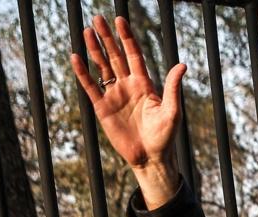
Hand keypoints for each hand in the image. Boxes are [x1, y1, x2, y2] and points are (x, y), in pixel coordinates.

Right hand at [69, 15, 183, 208]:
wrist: (150, 158)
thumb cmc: (165, 137)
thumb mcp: (172, 111)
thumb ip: (173, 87)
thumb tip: (182, 65)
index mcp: (144, 84)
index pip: (133, 55)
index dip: (126, 38)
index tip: (120, 20)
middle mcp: (128, 86)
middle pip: (115, 56)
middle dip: (107, 37)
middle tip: (97, 18)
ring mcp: (114, 95)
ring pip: (102, 67)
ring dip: (94, 49)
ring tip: (86, 31)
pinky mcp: (103, 108)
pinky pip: (91, 87)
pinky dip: (83, 73)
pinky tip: (76, 57)